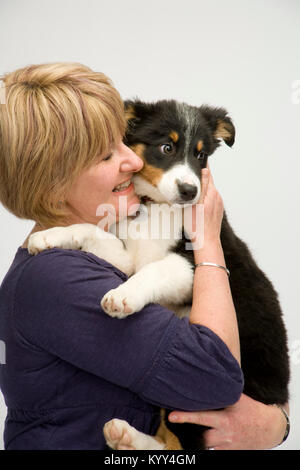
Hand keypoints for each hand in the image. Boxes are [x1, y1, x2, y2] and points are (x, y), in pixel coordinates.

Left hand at [168, 394, 287, 449]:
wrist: (270, 429)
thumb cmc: (251, 410)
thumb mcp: (238, 398)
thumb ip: (223, 390)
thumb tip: (209, 372)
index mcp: (225, 419)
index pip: (202, 417)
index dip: (186, 417)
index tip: (171, 416)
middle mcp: (225, 434)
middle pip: (201, 437)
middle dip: (190, 431)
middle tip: (176, 423)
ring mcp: (227, 446)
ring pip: (206, 444)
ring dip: (199, 437)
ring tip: (191, 429)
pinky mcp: (229, 453)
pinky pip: (215, 450)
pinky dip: (209, 443)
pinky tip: (207, 435)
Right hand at [184, 167, 223, 245]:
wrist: (206, 242)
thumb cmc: (198, 226)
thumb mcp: (195, 203)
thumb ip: (202, 186)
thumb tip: (205, 170)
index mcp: (212, 193)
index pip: (208, 173)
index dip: (203, 166)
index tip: (199, 158)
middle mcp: (218, 197)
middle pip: (208, 182)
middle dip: (200, 179)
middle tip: (189, 176)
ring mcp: (218, 205)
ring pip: (208, 192)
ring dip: (201, 190)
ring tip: (191, 193)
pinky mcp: (217, 211)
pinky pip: (210, 200)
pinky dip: (203, 199)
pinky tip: (196, 205)